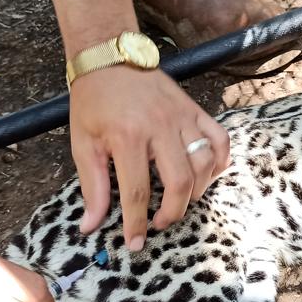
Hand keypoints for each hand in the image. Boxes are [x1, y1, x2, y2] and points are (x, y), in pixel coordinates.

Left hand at [69, 66, 229, 249]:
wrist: (110, 58)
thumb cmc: (93, 102)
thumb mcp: (82, 143)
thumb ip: (91, 186)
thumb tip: (90, 225)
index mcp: (127, 137)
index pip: (136, 191)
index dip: (137, 223)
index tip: (135, 243)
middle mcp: (159, 127)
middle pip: (179, 181)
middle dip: (173, 211)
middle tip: (160, 222)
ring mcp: (182, 117)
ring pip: (203, 163)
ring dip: (196, 190)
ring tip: (180, 200)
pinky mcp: (195, 110)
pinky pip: (219, 139)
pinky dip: (218, 161)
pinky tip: (206, 174)